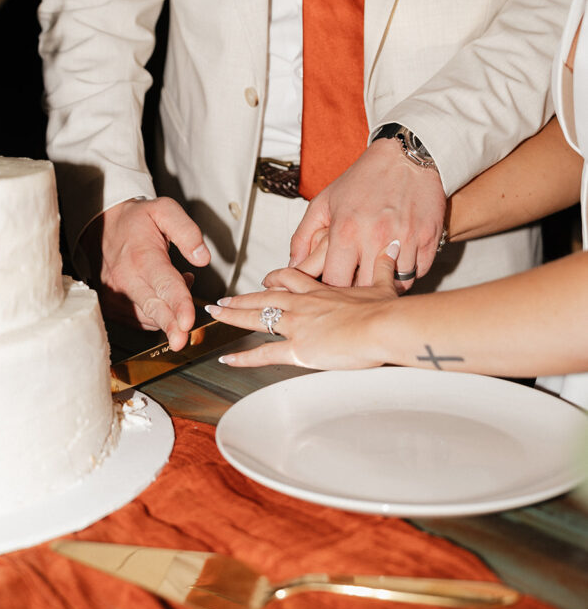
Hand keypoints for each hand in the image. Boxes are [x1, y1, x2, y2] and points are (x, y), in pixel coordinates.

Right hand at [81, 197, 209, 349]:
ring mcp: (115, 295)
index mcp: (141, 256)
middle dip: (170, 326)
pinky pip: (139, 320)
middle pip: (153, 308)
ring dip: (169, 314)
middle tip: (182, 341)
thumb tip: (202, 257)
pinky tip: (162, 297)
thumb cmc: (136, 221)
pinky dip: (156, 315)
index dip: (179, 305)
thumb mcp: (164, 210)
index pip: (165, 285)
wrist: (102, 226)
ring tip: (177, 289)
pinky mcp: (112, 306)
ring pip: (147, 317)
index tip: (188, 322)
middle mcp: (125, 279)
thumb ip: (187, 231)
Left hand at [205, 242, 399, 368]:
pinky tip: (227, 360)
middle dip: (242, 297)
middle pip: (265, 297)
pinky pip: (264, 354)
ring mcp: (297, 326)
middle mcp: (303, 305)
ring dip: (233, 316)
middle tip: (223, 298)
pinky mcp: (298, 349)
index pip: (291, 280)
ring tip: (216, 314)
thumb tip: (392, 248)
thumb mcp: (384, 283)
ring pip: (257, 318)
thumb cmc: (386, 309)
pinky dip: (244, 358)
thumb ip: (384, 267)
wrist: (383, 325)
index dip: (275, 279)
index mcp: (321, 292)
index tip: (266, 280)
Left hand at [289, 140, 446, 290]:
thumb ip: (303, 236)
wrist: (405, 156)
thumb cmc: (363, 179)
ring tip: (380, 275)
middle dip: (360, 292)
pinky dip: (410, 272)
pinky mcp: (429, 237)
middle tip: (358, 285)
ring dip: (388, 284)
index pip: (335, 283)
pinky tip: (400, 262)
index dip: (333, 290)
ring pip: (397, 285)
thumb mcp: (324, 202)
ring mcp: (405, 239)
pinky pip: (420, 272)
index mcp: (345, 231)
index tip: (336, 285)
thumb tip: (293, 266)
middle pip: (366, 290)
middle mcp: (375, 237)